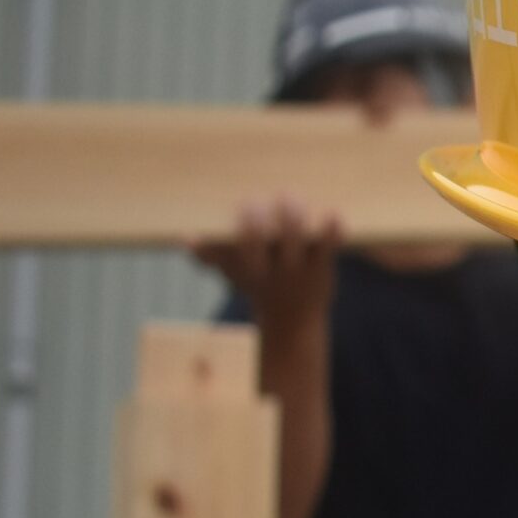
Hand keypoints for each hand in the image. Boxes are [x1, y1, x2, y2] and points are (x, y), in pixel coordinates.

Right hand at [191, 196, 341, 331]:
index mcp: (251, 265)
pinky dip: (332, 231)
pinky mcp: (323, 267)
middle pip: (266, 235)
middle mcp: (274, 266)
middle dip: (267, 216)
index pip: (244, 241)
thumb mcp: (233, 274)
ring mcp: (299, 267)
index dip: (246, 224)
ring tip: (292, 198)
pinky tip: (333, 213)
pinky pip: (328, 248)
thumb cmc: (258, 285)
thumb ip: (211, 256)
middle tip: (272, 196)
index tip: (244, 204)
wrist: (292, 321)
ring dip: (294, 215)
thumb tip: (184, 238)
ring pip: (296, 237)